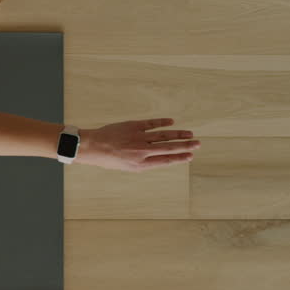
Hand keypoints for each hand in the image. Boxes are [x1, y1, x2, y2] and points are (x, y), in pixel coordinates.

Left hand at [80, 118, 198, 172]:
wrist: (91, 147)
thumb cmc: (108, 159)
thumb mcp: (127, 167)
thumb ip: (144, 162)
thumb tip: (162, 158)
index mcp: (140, 164)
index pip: (165, 160)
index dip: (180, 158)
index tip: (191, 156)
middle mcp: (141, 151)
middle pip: (168, 148)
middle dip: (185, 146)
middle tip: (199, 143)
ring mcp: (138, 138)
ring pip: (163, 135)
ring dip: (178, 134)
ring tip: (190, 134)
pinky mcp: (133, 126)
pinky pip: (151, 124)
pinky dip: (162, 122)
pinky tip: (172, 122)